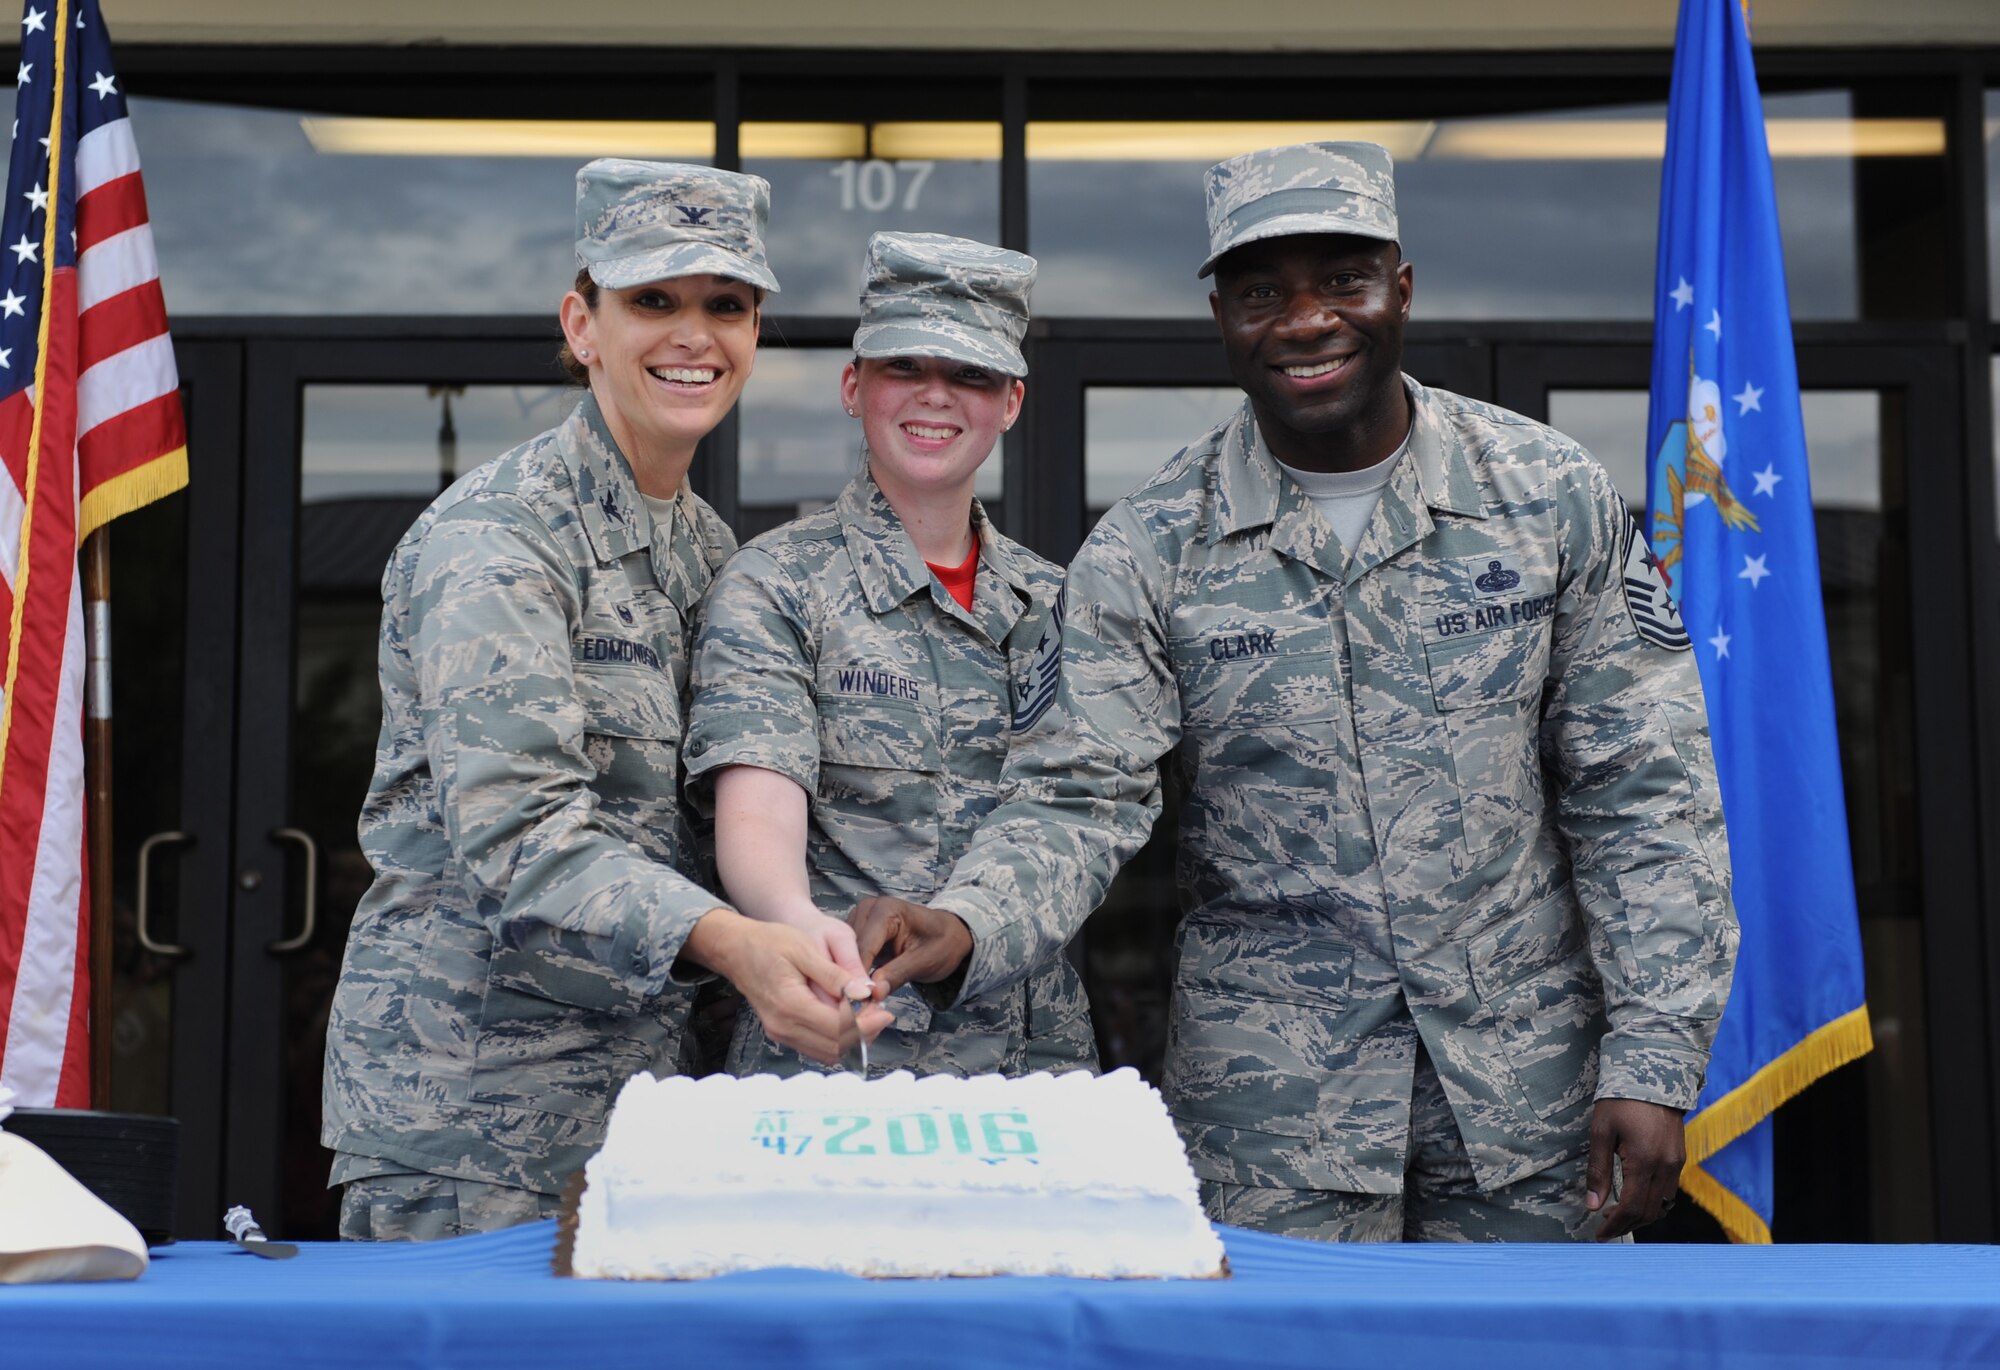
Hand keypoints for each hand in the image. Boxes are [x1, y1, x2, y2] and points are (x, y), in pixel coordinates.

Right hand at [683, 909, 890, 1065]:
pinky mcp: (782, 1032)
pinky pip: (816, 1046)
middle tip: (882, 1012)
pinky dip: (837, 1038)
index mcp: (791, 1006)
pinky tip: (848, 1018)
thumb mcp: (805, 949)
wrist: (736, 948)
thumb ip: (835, 975)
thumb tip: (865, 993)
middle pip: (835, 1047)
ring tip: (868, 1014)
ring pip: (827, 1052)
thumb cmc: (769, 942)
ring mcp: (781, 1033)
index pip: (838, 1029)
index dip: (867, 1024)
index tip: (886, 1011)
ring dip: (852, 1038)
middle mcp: (783, 1027)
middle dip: (864, 1033)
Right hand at [849, 896, 973, 994]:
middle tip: (856, 1008)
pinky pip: (848, 954)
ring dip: (849, 976)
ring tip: (855, 1002)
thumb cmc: (942, 943)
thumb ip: (897, 975)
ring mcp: (860, 918)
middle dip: (851, 977)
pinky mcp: (859, 931)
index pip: (863, 947)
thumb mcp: (924, 961)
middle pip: (848, 949)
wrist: (950, 935)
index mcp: (885, 910)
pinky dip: (852, 972)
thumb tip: (872, 993)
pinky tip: (857, 991)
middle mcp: (868, 909)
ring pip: (844, 953)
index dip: (858, 976)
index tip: (855, 1003)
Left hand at [1585, 1097, 1686, 1239]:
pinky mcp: (1680, 1158)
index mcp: (1644, 1161)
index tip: (1599, 1234)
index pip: (1630, 1207)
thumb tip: (1592, 1205)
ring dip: (1641, 1216)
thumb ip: (1598, 1171)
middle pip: (1648, 1212)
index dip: (1614, 1225)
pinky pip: (1669, 1191)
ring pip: (1662, 1205)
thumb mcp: (1601, 1132)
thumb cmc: (1621, 1101)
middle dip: (1626, 1225)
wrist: (1652, 1075)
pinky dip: (1653, 1203)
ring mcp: (1676, 1163)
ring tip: (1617, 1215)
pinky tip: (1635, 1198)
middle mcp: (1666, 1167)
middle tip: (1605, 1228)